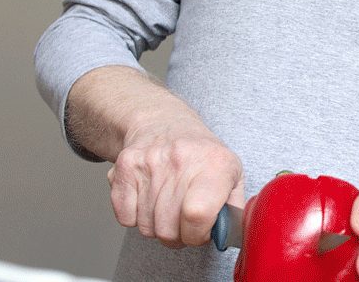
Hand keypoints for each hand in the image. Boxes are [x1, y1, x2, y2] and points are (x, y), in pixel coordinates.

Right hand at [106, 118, 244, 248]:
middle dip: (178, 235)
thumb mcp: (232, 174)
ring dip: (158, 226)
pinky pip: (125, 218)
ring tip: (168, 205)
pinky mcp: (123, 168)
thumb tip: (227, 236)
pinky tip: (149, 199)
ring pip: (147, 227)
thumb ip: (234, 210)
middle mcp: (180, 160)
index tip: (201, 231)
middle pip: (169, 229)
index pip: (197, 214)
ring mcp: (149, 163)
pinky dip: (135, 217)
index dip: (198, 234)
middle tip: (185, 220)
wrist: (163, 123)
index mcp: (214, 164)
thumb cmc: (201, 155)